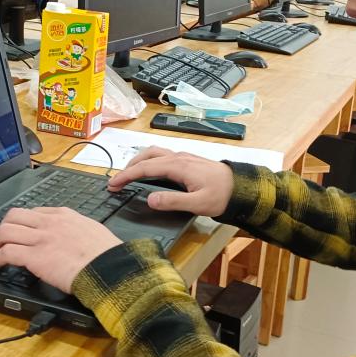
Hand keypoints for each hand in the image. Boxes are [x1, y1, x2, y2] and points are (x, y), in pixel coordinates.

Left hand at [0, 207, 122, 292]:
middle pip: (14, 216)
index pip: (34, 212)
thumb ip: (77, 230)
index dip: (22, 222)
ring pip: (5, 231)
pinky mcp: (34, 257)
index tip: (20, 232)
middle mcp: (48, 223)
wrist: (108, 267)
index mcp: (63, 215)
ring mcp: (40, 238)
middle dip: (3, 227)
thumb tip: (72, 238)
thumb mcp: (92, 230)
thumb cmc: (106, 254)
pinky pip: (6, 252)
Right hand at [107, 148, 233, 217]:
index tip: (112, 184)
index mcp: (178, 166)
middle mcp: (179, 157)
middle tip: (116, 181)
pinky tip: (149, 171)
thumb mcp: (198, 203)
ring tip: (128, 174)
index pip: (145, 168)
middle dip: (128, 167)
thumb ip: (172, 201)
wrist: (242, 187)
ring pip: (154, 152)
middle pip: (146, 156)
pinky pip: (162, 155)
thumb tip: (150, 199)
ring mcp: (183, 156)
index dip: (126, 176)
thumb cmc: (222, 195)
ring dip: (138, 161)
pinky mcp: (188, 160)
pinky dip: (149, 161)